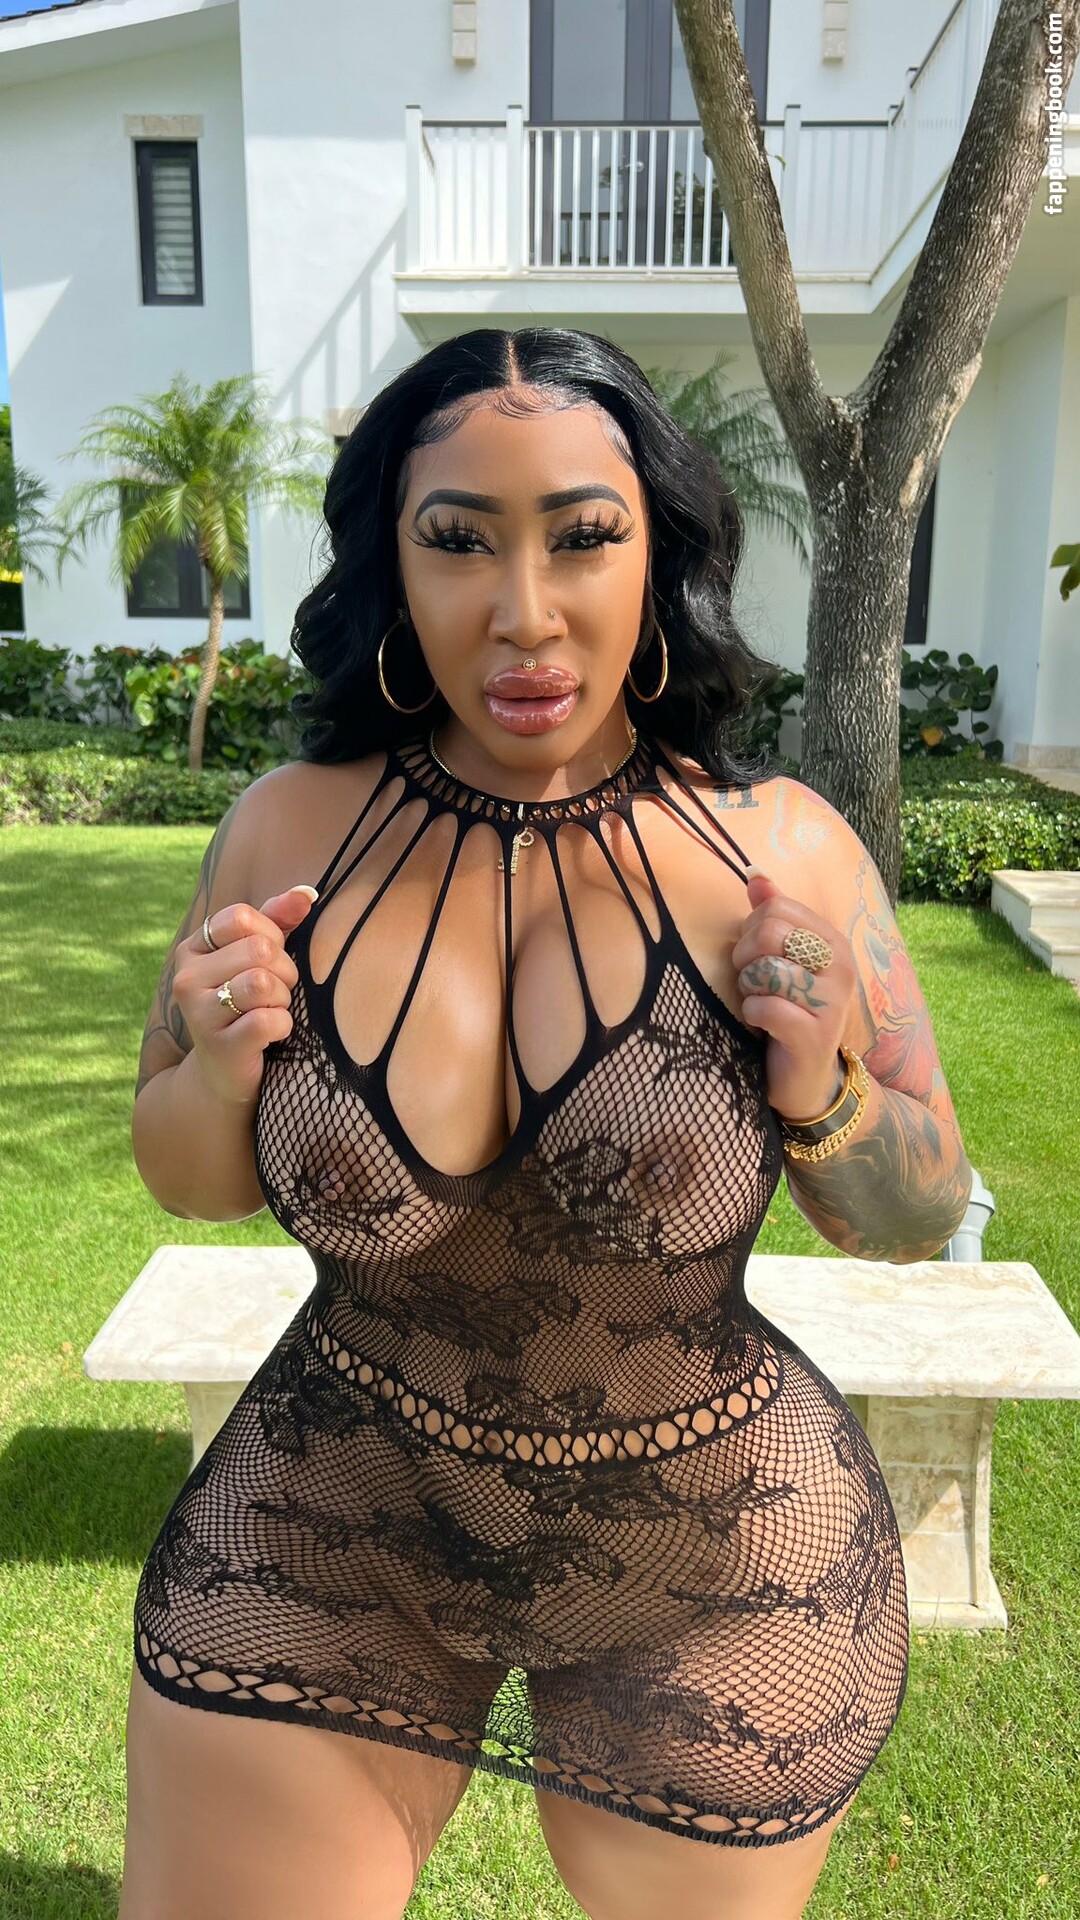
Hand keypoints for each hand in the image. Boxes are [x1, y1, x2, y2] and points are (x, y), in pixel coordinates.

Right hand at [172, 885, 318, 1107]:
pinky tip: (272, 1034)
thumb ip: (278, 920)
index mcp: (193, 949)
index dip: (271, 935)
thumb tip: (307, 893)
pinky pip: (268, 1020)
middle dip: (284, 970)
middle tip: (277, 992)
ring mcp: (198, 1014)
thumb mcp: (258, 958)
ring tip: (273, 1009)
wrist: (227, 1072)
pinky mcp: (219, 1046)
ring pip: (263, 983)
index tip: (269, 959)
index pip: (241, 917)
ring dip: (283, 998)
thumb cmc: (248, 1005)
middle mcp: (186, 978)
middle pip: (259, 950)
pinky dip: (283, 1026)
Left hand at [730, 869, 858, 1122]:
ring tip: (760, 1002)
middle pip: (769, 933)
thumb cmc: (790, 1011)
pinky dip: (752, 1014)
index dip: (751, 929)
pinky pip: (765, 1007)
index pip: (777, 907)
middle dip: (745, 958)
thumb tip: (755, 874)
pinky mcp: (814, 1034)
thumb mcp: (783, 960)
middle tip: (752, 981)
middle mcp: (841, 967)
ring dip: (748, 988)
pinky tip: (762, 1025)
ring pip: (765, 970)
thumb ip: (773, 915)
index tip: (755, 955)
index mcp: (833, 942)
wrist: (809, 1079)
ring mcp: (831, 1001)